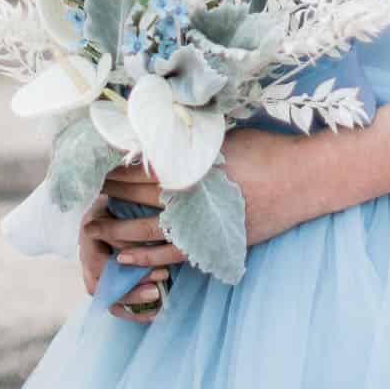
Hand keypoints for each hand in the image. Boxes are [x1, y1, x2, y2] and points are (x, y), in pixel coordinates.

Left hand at [79, 131, 314, 323]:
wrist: (303, 180)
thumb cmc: (265, 150)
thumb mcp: (225, 137)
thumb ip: (190, 141)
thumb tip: (155, 131)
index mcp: (194, 167)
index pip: (143, 168)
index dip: (116, 169)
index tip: (94, 167)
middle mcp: (194, 197)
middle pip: (140, 197)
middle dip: (111, 196)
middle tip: (85, 196)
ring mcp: (204, 224)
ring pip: (149, 230)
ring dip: (119, 229)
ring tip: (95, 226)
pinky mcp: (214, 244)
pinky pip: (173, 256)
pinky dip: (147, 257)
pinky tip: (126, 257)